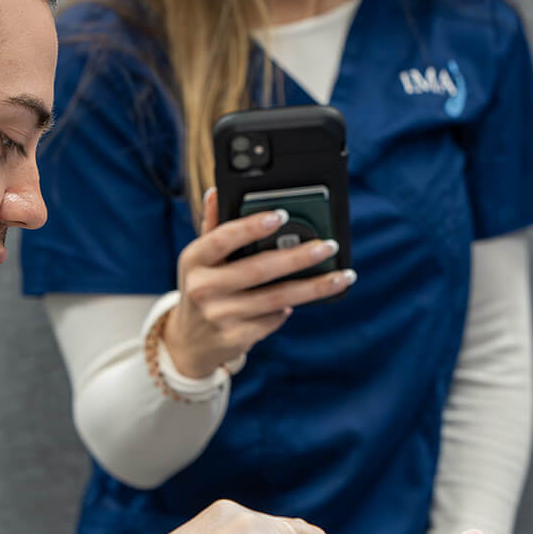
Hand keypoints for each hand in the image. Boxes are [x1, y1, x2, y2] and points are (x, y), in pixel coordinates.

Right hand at [163, 188, 355, 378]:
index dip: (252, 226)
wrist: (191, 343)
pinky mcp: (235, 339)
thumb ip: (213, 227)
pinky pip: (273, 319)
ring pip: (276, 299)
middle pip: (259, 269)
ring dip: (313, 288)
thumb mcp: (201, 260)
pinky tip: (299, 300)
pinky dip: (288, 309)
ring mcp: (219, 316)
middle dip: (299, 257)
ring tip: (341, 276)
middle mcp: (202, 288)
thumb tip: (217, 191)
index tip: (281, 215)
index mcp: (194, 259)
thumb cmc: (203, 289)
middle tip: (328, 247)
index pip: (223, 237)